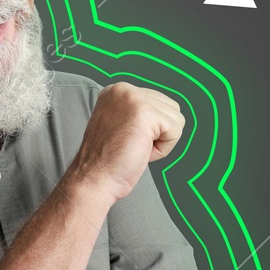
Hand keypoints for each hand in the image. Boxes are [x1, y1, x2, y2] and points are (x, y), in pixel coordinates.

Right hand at [65, 82, 184, 202]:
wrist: (93, 179)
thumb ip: (138, 112)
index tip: (125, 139)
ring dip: (161, 141)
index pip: (158, 102)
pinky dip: (163, 149)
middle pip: (171, 108)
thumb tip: (168, 113)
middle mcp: (123, 89)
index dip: (150, 129)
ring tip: (135, 148)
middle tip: (131, 145)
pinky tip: (141, 152)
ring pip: (176, 119)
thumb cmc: (108, 162)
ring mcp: (133, 99)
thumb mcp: (121, 124)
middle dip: (158, 133)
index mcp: (116, 90)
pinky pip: (175, 131)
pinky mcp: (145, 113)